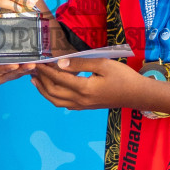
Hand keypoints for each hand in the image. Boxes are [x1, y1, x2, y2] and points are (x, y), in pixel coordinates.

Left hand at [0, 62, 32, 100]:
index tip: (40, 64)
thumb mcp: (0, 74)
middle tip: (32, 64)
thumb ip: (12, 68)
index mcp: (6, 75)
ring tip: (13, 65)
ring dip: (6, 68)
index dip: (29, 69)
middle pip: (12, 73)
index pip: (20, 72)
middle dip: (22, 69)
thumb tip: (27, 60)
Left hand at [32, 58, 147, 111]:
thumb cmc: (122, 77)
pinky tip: (50, 90)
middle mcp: (80, 100)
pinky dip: (52, 97)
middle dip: (41, 80)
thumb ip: (80, 63)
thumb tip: (60, 62)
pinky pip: (63, 104)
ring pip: (55, 101)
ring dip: (43, 90)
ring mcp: (82, 106)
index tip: (37, 61)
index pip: (58, 79)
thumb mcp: (102, 64)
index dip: (46, 70)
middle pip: (53, 91)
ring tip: (34, 80)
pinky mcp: (85, 107)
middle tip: (32, 69)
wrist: (136, 94)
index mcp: (84, 88)